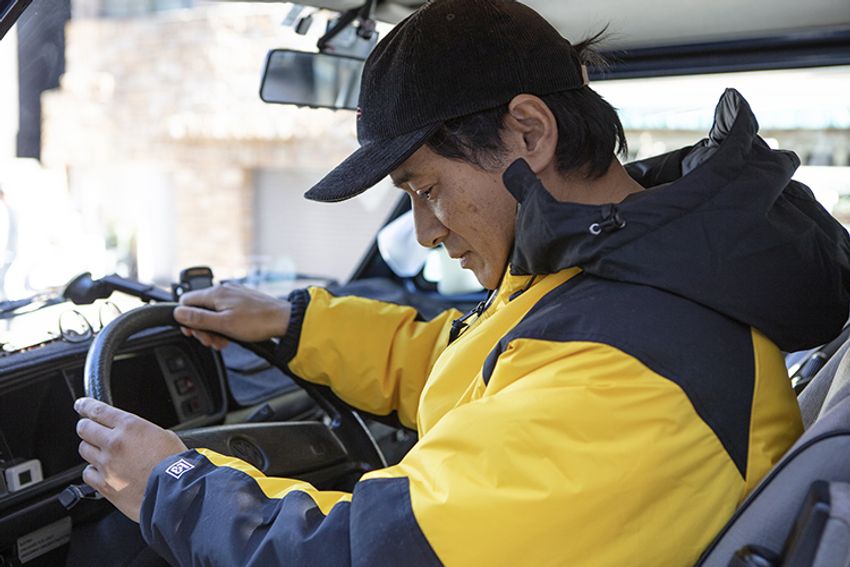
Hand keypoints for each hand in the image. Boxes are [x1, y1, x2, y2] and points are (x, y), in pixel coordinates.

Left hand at [75, 398, 187, 522]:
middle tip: (89, 428)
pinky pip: (87, 473)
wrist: (174, 491)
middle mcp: (114, 443)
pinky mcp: (104, 484)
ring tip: (101, 452)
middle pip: (84, 428)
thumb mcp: (164, 435)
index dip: (86, 405)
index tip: (81, 405)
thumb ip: (142, 431)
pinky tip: (103, 471)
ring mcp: (106, 464)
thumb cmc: (174, 463)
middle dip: (86, 426)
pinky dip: (93, 471)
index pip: (97, 410)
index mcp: (130, 426)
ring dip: (91, 449)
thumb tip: (134, 434)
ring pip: (84, 450)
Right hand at [174, 283, 290, 348]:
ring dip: (214, 329)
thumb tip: (178, 313)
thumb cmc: (258, 322)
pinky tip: (231, 337)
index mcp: (216, 293)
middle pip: (200, 309)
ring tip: (222, 342)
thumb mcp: (223, 324)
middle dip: (202, 328)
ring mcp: (234, 296)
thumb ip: (198, 319)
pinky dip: (225, 326)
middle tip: (210, 341)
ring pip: (214, 313)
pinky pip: (226, 313)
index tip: (193, 333)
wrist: (284, 320)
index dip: (185, 319)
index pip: (186, 301)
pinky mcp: (243, 302)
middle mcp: (224, 290)